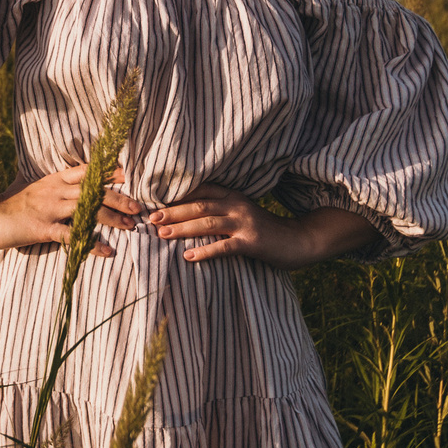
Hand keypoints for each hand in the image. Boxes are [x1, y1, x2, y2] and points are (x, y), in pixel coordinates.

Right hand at [0, 165, 143, 256]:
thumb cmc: (14, 205)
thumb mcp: (39, 189)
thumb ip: (59, 188)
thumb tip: (80, 190)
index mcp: (55, 180)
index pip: (86, 171)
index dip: (107, 171)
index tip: (127, 175)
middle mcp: (55, 191)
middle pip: (93, 191)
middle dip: (118, 198)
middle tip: (138, 208)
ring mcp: (49, 209)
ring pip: (87, 210)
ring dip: (112, 218)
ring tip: (130, 226)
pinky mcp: (43, 228)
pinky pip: (72, 235)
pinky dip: (91, 243)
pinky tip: (106, 250)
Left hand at [149, 185, 376, 268]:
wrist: (299, 240)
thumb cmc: (264, 230)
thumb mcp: (240, 214)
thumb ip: (217, 212)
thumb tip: (182, 216)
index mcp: (231, 195)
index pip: (198, 189)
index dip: (174, 192)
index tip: (152, 197)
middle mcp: (236, 204)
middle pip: (198, 203)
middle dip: (172, 209)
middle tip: (149, 216)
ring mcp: (244, 223)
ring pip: (208, 221)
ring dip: (183, 227)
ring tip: (161, 233)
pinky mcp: (252, 242)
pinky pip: (225, 246)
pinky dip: (205, 251)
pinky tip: (189, 257)